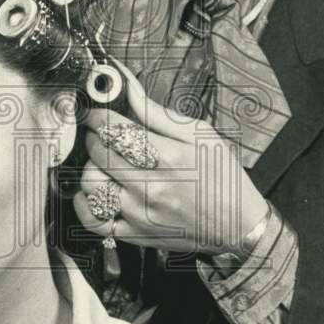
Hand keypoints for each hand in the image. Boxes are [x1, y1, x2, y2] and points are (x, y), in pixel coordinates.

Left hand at [73, 59, 267, 256]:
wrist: (239, 225)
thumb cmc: (221, 177)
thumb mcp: (199, 134)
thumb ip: (157, 113)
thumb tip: (128, 88)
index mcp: (168, 157)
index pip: (114, 129)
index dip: (98, 116)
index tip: (96, 113)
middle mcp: (151, 186)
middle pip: (98, 154)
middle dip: (95, 137)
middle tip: (103, 135)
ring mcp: (140, 214)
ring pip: (91, 185)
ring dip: (92, 169)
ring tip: (105, 164)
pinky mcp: (135, 235)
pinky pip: (94, 221)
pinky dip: (84, 205)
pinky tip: (94, 193)